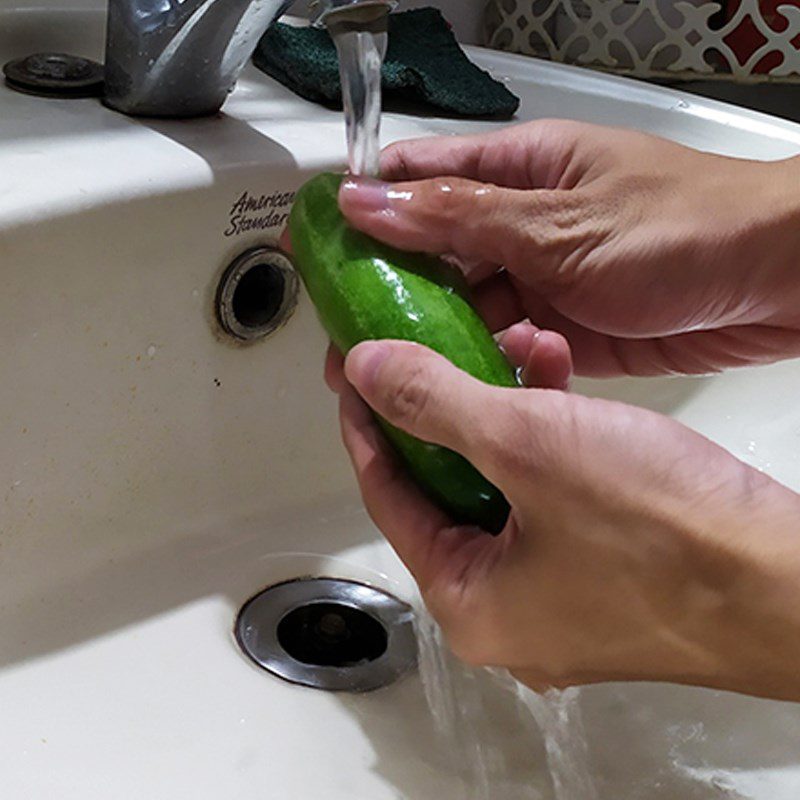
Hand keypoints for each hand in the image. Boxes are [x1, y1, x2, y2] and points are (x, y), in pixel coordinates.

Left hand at [330, 336, 799, 700]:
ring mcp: (560, 594)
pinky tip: (558, 376)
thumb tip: (365, 371)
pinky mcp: (608, 570)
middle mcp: (505, 610)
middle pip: (446, 489)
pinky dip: (552, 436)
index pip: (388, 496)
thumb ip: (434, 403)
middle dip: (447, 404)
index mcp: (467, 601)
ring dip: (506, 408)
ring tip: (516, 343)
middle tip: (427, 345)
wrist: (790, 579)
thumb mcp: (526, 445)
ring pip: (504, 483)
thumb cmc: (660, 529)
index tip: (357, 369)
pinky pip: (553, 493)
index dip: (368, 422)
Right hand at [338, 120, 799, 376]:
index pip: (416, 178)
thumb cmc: (682, 226)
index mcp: (516, 172)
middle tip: (346, 337)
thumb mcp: (555, 222)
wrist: (772, 281)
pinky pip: (508, 345)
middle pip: (432, 253)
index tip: (314, 246)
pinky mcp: (566, 326)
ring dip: (434, 337)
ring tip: (392, 373)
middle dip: (387, 292)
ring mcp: (543, 277)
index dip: (361, 207)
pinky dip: (488, 364)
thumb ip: (458, 218)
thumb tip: (365, 201)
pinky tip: (467, 384)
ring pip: (467, 306)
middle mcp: (523, 223)